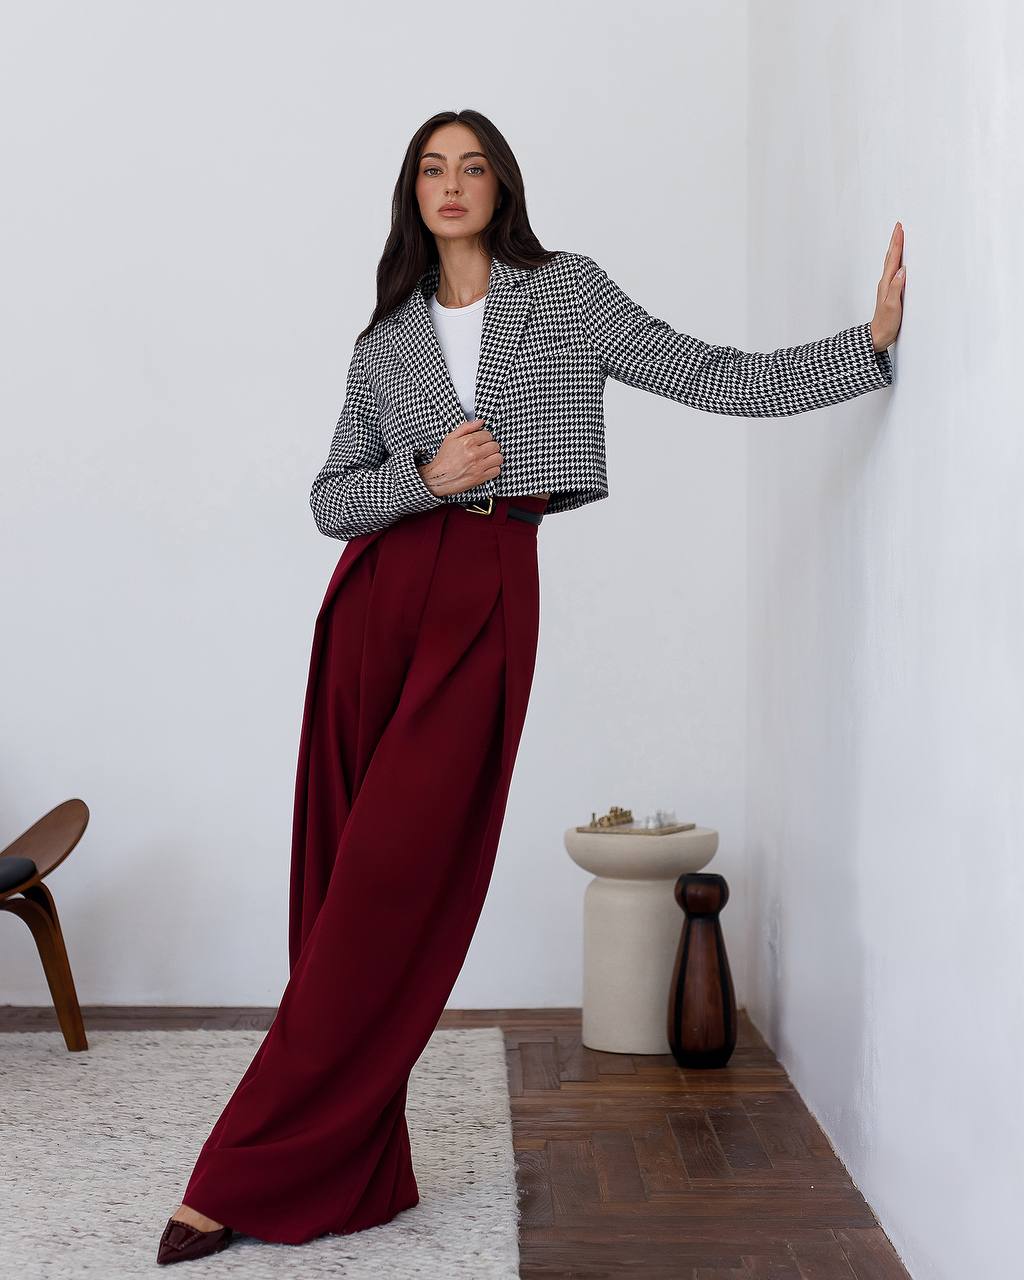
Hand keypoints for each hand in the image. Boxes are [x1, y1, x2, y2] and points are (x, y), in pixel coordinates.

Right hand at [417, 418, 502, 496]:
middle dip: (491, 447)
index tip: (482, 441)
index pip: (488, 435)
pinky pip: (497, 471)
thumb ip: (466, 427)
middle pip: (495, 446)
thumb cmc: (444, 459)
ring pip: (498, 458)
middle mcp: (474, 454)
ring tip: (487, 458)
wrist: (438, 478)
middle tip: (484, 450)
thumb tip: (481, 421)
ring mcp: (478, 466)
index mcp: (467, 442)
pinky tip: (486, 467)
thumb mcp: (451, 438)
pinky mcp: (480, 477)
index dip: (485, 437)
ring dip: (494, 457)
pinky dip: (493, 469)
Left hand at [871, 221, 905, 351]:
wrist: (878, 335)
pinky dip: (896, 261)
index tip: (899, 229)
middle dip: (895, 241)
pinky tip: (898, 261)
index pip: (893, 259)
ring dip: (895, 249)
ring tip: (898, 238)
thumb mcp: (892, 306)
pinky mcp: (889, 291)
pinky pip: (893, 271)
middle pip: (890, 257)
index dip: (897, 243)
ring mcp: (886, 286)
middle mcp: (885, 282)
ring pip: (891, 262)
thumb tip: (902, 270)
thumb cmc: (886, 323)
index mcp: (886, 283)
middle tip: (898, 227)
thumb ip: (896, 287)